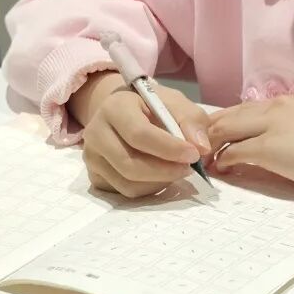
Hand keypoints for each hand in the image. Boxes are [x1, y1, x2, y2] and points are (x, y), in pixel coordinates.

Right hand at [70, 72, 210, 197]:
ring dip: (160, 181)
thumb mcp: (176, 102)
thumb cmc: (154, 105)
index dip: (169, 148)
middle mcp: (95, 133)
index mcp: (115, 107)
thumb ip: (192, 121)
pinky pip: (124, 191)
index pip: (139, 134)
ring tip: (178, 169)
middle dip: (166, 170)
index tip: (194, 155)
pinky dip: (149, 188)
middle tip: (190, 168)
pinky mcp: (95, 176)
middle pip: (130, 164)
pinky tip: (162, 174)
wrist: (127, 111)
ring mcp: (91, 157)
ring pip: (128, 182)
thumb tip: (201, 148)